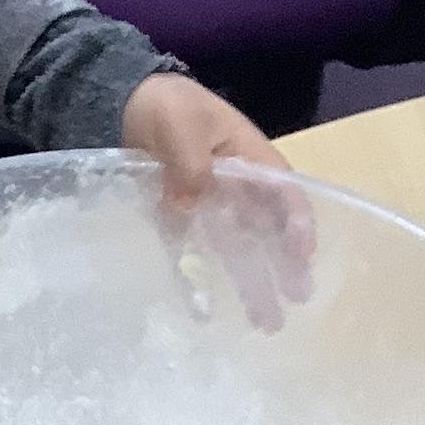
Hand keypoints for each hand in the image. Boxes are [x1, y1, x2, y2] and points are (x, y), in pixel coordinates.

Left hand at [120, 72, 314, 332]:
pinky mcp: (178, 221)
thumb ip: (191, 165)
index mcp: (249, 158)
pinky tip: (203, 311)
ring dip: (251, 283)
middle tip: (296, 300)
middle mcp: (236, 188)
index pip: (284, 194)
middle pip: (266, 230)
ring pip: (236, 249)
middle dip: (283, 266)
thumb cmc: (165, 105)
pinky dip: (197, 281)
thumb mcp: (181, 124)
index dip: (297, 224)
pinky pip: (192, 254)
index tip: (303, 256)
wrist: (121, 103)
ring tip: (265, 321)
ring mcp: (208, 207)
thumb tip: (190, 207)